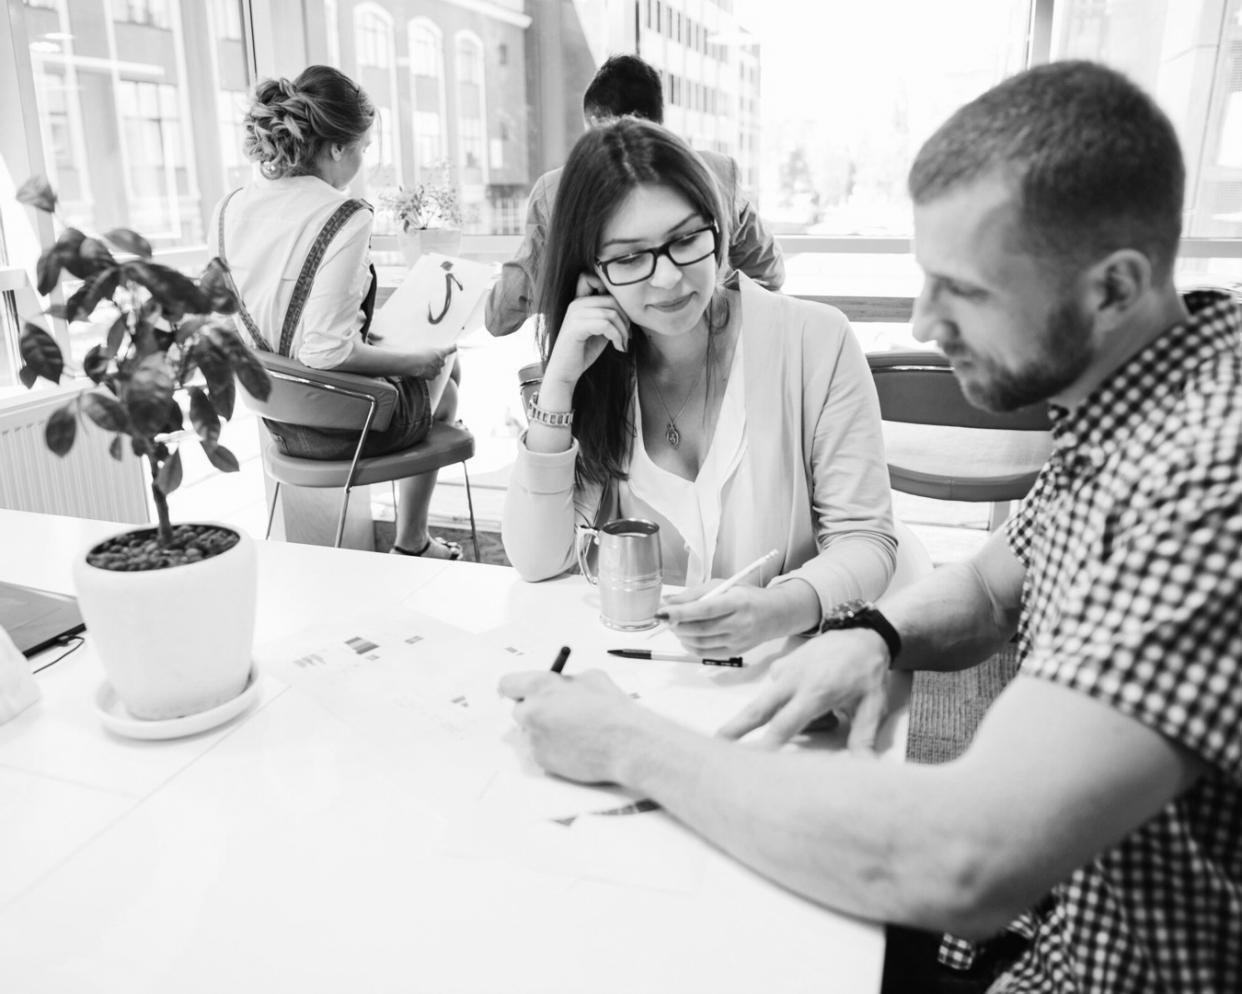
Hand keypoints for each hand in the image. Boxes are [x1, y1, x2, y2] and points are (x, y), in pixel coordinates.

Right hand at [402, 345, 456, 379]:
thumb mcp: (424, 346)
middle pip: (443, 361)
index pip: (450, 349)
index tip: (456, 346)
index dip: (453, 347)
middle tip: (430, 358)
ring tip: (423, 364)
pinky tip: (421, 370)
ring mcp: (437, 370)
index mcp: (441, 352)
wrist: (411, 363)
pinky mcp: (432, 377)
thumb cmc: (416, 352)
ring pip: (437, 369)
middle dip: (438, 360)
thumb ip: (431, 349)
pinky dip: (428, 373)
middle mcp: (442, 362)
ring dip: (433, 367)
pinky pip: (432, 375)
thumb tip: (432, 350)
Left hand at [498, 669, 638, 782]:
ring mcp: (534, 739)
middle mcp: (531, 712)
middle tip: (555, 713)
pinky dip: (554, 749)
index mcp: (540, 686)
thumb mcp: (590, 677)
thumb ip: (566, 680)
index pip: (507, 684)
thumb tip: (558, 684)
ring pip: (531, 732)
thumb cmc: (612, 709)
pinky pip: (541, 751)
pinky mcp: (542, 760)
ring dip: (545, 731)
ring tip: (575, 732)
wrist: (627, 744)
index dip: (516, 688)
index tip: (522, 692)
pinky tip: (577, 747)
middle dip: (534, 711)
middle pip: (518, 710)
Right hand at [542, 273, 629, 388]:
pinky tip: (618, 348)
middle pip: (612, 299)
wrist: (565, 372)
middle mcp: (576, 304)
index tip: (620, 313)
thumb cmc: (583, 351)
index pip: (591, 277)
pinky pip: (606, 325)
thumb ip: (609, 315)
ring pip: (611, 312)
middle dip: (625, 318)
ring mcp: (575, 314)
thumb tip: (630, 309)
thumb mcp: (600, 329)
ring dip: (623, 331)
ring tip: (623, 344)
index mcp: (580, 301)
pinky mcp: (576, 327)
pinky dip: (617, 337)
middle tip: (627, 336)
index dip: (608, 289)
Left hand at [658, 584, 786, 656]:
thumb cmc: (746, 595)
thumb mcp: (724, 585)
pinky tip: (685, 638)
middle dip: (677, 625)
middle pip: (701, 629)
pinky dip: (691, 647)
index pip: (705, 609)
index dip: (682, 612)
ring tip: (674, 626)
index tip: (662, 611)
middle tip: (664, 618)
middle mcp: (740, 623)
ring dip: (681, 636)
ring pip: (701, 643)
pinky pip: (707, 654)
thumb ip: (695, 593)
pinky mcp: (736, 652)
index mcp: (738, 602)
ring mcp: (738, 640)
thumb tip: (668, 601)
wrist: (775, 614)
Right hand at [716, 628, 892, 750]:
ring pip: (768, 703)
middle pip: (758, 709)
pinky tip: (812, 701)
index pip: (786, 724)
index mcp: (816, 691)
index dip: (768, 743)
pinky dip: (784, 703)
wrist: (861, 633)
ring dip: (775, 719)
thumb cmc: (867, 671)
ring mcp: (783, 671)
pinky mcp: (779, 666)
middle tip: (716, 745)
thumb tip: (865, 765)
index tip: (753, 759)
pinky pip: (775, 692)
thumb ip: (864, 737)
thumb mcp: (872, 705)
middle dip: (736, 728)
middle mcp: (793, 681)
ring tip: (820, 716)